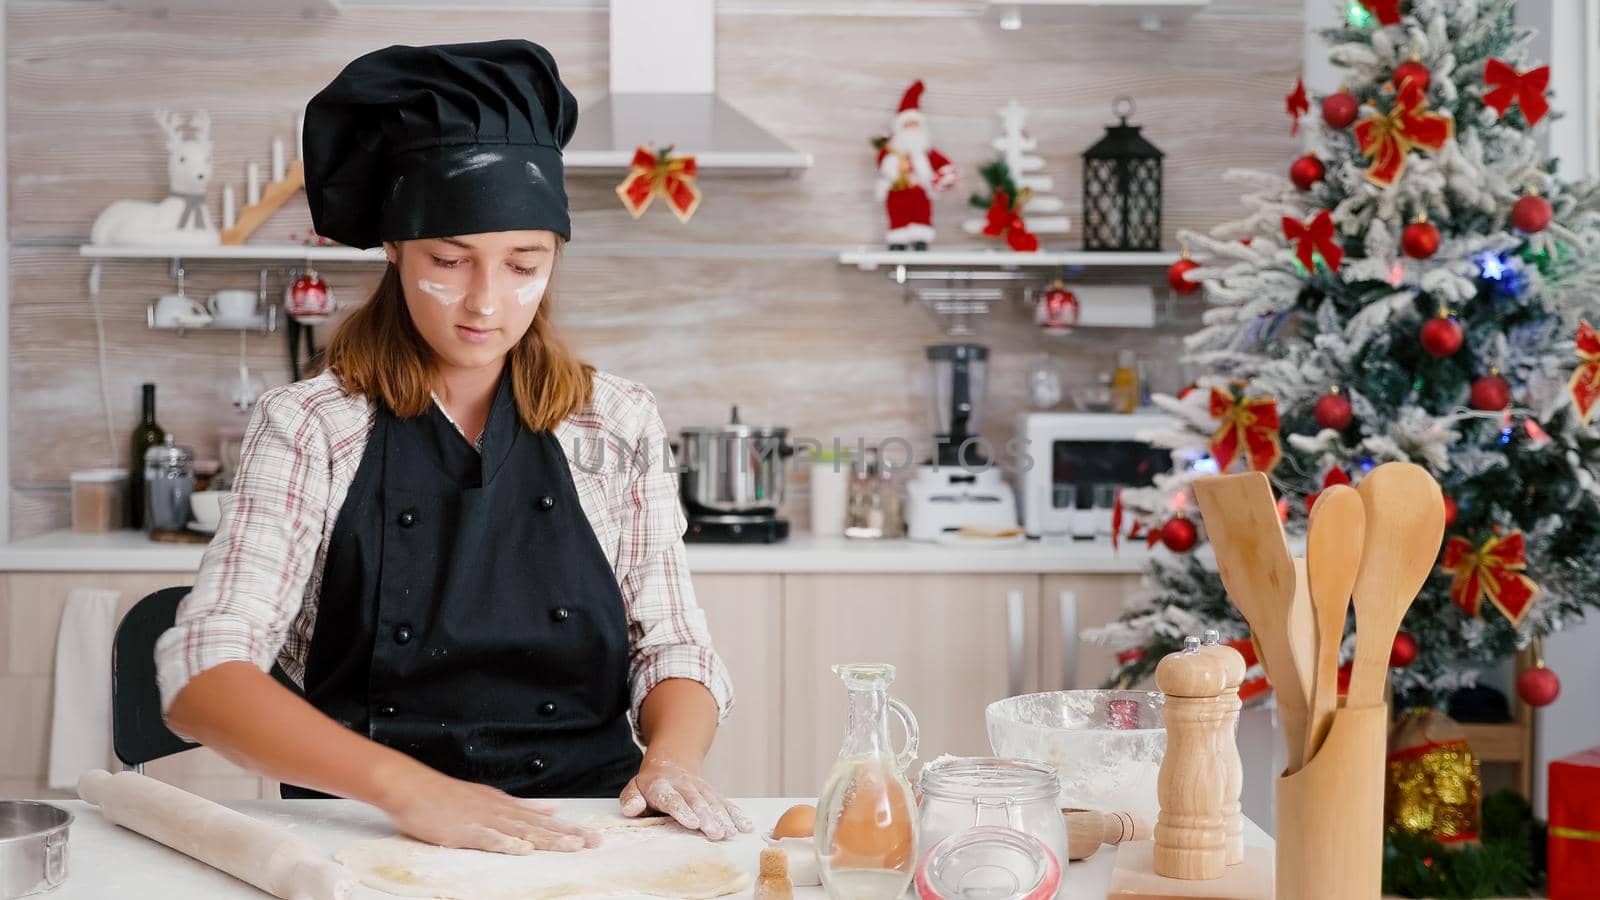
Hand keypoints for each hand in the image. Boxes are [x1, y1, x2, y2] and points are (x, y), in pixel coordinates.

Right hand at [382, 765, 598, 854]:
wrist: (413, 788)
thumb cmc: (446, 796)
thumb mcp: (489, 797)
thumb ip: (520, 806)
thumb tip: (549, 808)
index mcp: (505, 806)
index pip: (543, 819)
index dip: (568, 828)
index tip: (590, 835)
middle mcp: (499, 811)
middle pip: (539, 825)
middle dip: (568, 834)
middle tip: (594, 842)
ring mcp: (483, 820)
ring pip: (522, 830)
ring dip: (548, 839)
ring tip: (571, 846)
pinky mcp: (464, 830)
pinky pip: (488, 838)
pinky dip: (506, 844)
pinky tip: (522, 849)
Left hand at [618, 754, 752, 841]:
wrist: (671, 763)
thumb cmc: (650, 786)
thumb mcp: (634, 788)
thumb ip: (631, 799)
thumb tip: (634, 808)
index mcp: (662, 786)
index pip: (672, 798)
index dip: (682, 810)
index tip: (692, 823)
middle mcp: (684, 785)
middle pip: (697, 801)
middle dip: (707, 817)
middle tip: (716, 833)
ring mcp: (701, 788)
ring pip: (714, 802)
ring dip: (724, 818)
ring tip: (731, 833)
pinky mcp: (713, 793)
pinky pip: (726, 803)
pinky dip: (737, 814)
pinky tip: (745, 826)